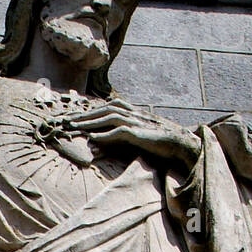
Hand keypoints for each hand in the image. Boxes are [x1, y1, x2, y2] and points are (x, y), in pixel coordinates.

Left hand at [61, 101, 201, 168]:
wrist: (185, 145)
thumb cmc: (165, 144)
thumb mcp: (143, 136)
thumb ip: (127, 135)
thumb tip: (105, 140)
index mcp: (134, 113)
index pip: (108, 107)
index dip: (91, 111)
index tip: (75, 117)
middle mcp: (134, 114)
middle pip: (104, 109)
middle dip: (85, 114)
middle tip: (66, 121)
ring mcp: (138, 122)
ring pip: (109, 117)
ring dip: (90, 122)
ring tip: (75, 127)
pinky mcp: (141, 134)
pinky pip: (120, 132)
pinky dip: (105, 134)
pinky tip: (93, 139)